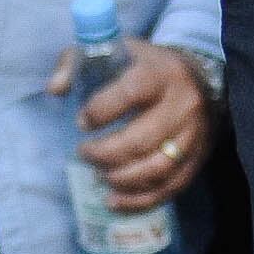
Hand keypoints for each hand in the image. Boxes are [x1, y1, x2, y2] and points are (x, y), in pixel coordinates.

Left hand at [49, 40, 212, 211]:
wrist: (198, 78)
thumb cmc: (146, 66)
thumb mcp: (114, 52)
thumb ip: (78, 63)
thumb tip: (55, 89)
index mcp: (160, 73)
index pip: (131, 93)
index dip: (101, 111)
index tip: (82, 122)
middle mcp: (182, 104)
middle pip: (141, 140)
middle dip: (105, 154)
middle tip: (85, 153)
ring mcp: (193, 135)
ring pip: (156, 169)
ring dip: (120, 179)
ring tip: (99, 174)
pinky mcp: (198, 159)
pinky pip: (170, 188)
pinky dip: (139, 200)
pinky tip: (114, 200)